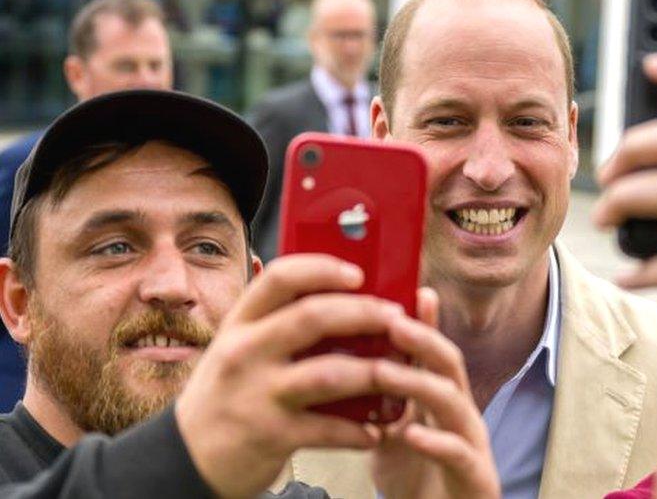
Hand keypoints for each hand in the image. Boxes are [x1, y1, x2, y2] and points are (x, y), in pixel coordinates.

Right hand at [175, 254, 405, 498]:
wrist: (187, 458)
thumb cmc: (227, 394)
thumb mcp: (239, 349)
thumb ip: (278, 325)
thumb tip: (346, 300)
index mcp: (240, 324)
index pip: (280, 277)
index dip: (323, 269)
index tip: (357, 272)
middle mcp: (244, 353)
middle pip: (312, 317)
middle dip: (363, 313)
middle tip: (396, 317)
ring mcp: (256, 395)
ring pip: (328, 374)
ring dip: (372, 373)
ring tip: (398, 373)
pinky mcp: (270, 435)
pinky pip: (327, 428)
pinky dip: (357, 431)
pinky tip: (375, 431)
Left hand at [372, 288, 499, 498]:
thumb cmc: (416, 478)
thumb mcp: (393, 430)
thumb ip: (380, 397)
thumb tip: (345, 361)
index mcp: (441, 399)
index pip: (434, 351)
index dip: (426, 321)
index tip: (411, 291)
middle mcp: (461, 414)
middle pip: (450, 365)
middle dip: (423, 339)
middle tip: (391, 321)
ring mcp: (471, 444)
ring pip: (453, 403)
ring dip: (418, 383)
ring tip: (385, 372)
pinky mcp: (476, 477)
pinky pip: (459, 454)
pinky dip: (437, 442)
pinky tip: (413, 434)